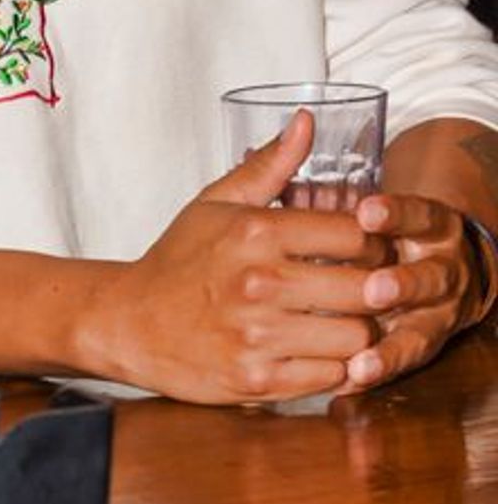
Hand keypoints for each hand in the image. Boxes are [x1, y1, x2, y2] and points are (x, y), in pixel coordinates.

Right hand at [89, 112, 389, 403]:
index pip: (357, 233)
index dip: (374, 241)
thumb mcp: (215, 204)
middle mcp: (260, 283)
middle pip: (367, 288)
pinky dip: (336, 367)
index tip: (366, 250)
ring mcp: (258, 336)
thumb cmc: (176, 261)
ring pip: (357, 337)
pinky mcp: (256, 381)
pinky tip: (321, 351)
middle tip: (367, 289)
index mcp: (255, 233)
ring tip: (346, 321)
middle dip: (377, 288)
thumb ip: (268, 166)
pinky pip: (331, 377)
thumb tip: (307, 122)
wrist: (125, 323)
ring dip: (360, 331)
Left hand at [344, 188, 481, 387]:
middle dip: (403, 284)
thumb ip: (332, 191)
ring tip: (362, 357)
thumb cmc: (385, 238)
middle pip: (428, 278)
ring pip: (421, 331)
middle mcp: (440, 271)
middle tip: (375, 289)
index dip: (395, 215)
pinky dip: (379, 371)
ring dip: (392, 345)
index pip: (418, 217)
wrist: (438, 272)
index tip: (367, 211)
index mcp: (431, 227)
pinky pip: (404, 363)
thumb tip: (297, 141)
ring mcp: (436, 313)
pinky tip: (352, 379)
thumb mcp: (365, 208)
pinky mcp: (422, 346)